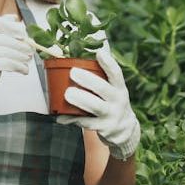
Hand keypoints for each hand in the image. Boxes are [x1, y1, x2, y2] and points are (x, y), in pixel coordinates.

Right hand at [0, 15, 32, 102]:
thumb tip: (13, 19)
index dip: (11, 26)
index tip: (22, 32)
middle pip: (4, 39)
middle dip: (21, 45)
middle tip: (30, 49)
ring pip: (8, 52)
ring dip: (21, 56)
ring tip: (27, 59)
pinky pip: (7, 65)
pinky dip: (18, 67)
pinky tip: (23, 69)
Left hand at [56, 43, 139, 159]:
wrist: (124, 131)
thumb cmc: (112, 104)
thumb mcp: (114, 91)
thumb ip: (101, 79)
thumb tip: (79, 58)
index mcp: (119, 88)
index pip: (116, 74)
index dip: (108, 63)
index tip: (99, 53)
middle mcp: (117, 101)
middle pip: (103, 88)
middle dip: (88, 80)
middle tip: (73, 73)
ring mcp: (111, 115)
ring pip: (95, 106)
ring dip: (80, 99)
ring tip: (68, 94)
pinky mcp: (103, 128)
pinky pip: (85, 123)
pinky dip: (71, 119)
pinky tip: (60, 116)